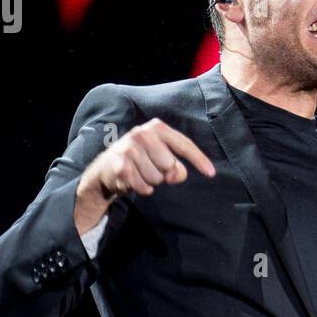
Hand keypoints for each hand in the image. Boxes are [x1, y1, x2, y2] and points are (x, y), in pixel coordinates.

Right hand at [75, 118, 215, 233]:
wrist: (105, 168)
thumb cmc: (140, 160)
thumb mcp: (160, 156)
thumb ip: (175, 164)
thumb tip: (175, 174)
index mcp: (157, 127)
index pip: (184, 144)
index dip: (199, 160)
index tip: (211, 173)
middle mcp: (142, 134)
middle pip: (171, 166)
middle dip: (165, 174)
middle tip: (151, 169)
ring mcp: (130, 149)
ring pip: (158, 178)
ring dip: (151, 182)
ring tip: (139, 173)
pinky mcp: (121, 166)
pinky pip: (145, 187)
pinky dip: (142, 189)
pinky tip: (132, 180)